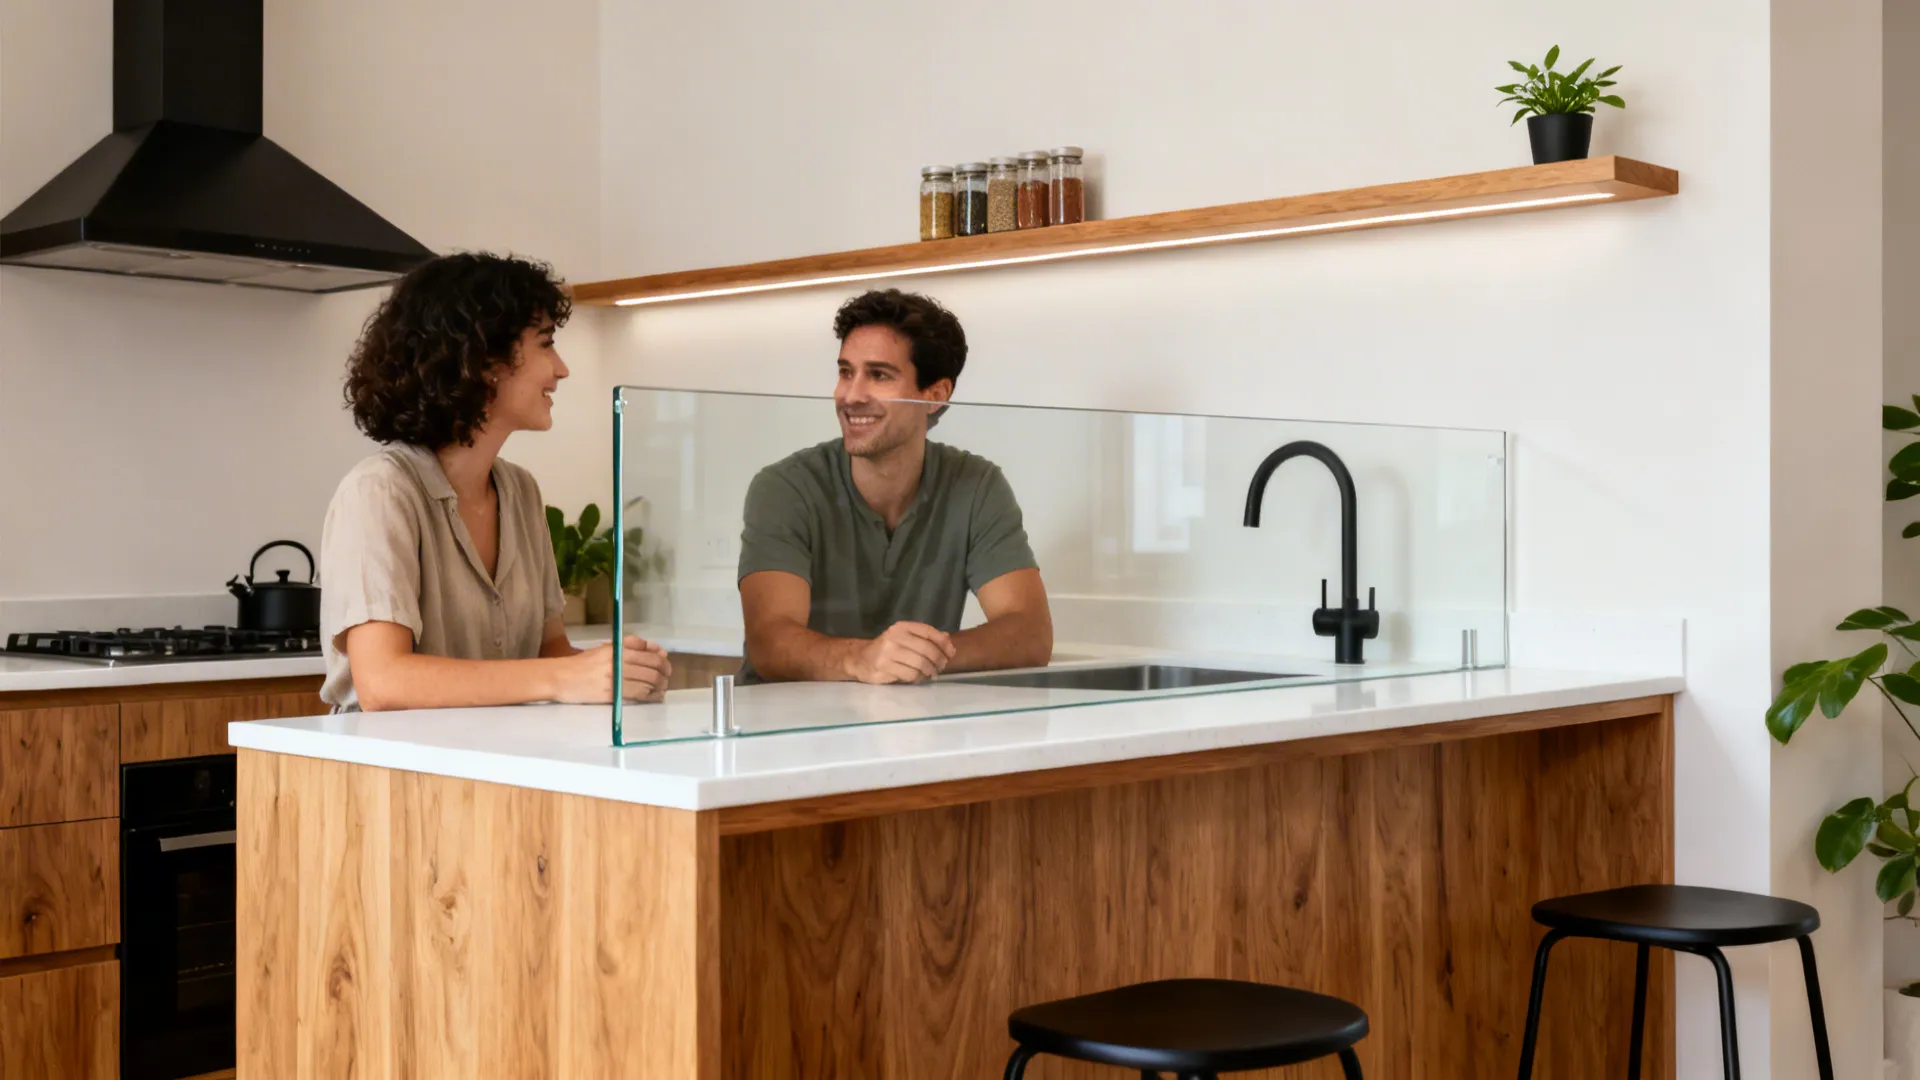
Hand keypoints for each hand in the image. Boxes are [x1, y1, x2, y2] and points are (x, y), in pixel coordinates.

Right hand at [550, 637, 672, 702]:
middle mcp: (617, 661)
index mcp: (616, 649)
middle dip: (664, 673)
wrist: (560, 678)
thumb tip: (659, 650)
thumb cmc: (583, 664)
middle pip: (651, 666)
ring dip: (660, 685)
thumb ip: (632, 647)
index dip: (662, 660)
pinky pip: (638, 694)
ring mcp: (615, 678)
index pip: (648, 652)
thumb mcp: (607, 649)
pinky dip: (650, 695)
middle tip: (666, 678)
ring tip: (661, 688)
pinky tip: (653, 696)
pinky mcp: (612, 694)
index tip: (665, 665)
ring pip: (648, 681)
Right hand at [844, 622, 954, 683]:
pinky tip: (919, 678)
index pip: (929, 632)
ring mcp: (888, 652)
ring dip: (930, 671)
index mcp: (902, 627)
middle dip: (939, 660)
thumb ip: (926, 638)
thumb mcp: (906, 639)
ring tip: (931, 674)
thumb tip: (948, 641)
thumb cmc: (888, 649)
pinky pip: (910, 674)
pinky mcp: (884, 667)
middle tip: (941, 667)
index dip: (943, 643)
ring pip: (920, 663)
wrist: (861, 659)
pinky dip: (919, 678)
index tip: (950, 653)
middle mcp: (895, 637)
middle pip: (927, 649)